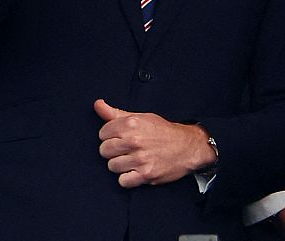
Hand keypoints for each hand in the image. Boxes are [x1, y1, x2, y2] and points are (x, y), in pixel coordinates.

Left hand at [94, 99, 215, 187]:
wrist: (187, 146)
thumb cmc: (163, 131)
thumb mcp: (141, 117)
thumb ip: (116, 113)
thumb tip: (97, 104)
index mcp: (131, 124)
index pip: (103, 133)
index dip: (110, 136)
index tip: (120, 138)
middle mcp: (134, 140)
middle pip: (104, 151)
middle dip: (113, 151)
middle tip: (126, 149)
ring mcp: (140, 158)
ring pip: (112, 166)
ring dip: (120, 165)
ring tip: (132, 159)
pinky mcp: (146, 174)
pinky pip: (123, 181)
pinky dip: (128, 178)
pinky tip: (136, 170)